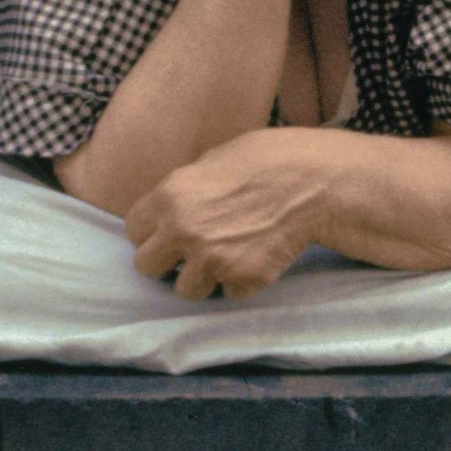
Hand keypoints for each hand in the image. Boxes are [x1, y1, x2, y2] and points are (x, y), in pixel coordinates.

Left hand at [127, 130, 322, 300]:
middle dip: (168, 260)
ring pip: (185, 289)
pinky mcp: (242, 279)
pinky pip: (228, 293)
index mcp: (171, 195)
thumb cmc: (271, 159)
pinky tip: (257, 258)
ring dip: (204, 277)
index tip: (169, 232)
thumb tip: (175, 204)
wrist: (317, 182)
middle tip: (192, 251)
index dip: (153, 231)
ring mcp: (211, 259)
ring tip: (228, 257)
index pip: (133, 230)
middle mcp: (182, 231)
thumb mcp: (219, 157)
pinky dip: (241, 281)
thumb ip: (188, 184)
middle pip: (146, 266)